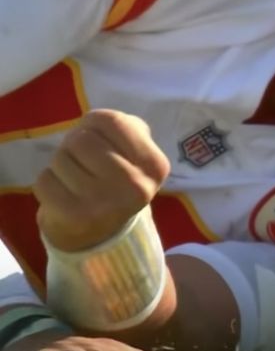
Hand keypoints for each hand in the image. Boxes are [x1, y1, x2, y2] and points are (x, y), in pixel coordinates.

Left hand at [33, 109, 170, 250]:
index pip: (112, 121)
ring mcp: (105, 203)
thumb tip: (96, 122)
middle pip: (82, 139)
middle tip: (85, 162)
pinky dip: (49, 182)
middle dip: (76, 145)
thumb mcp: (137, 150)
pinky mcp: (75, 217)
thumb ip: (126, 126)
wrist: (103, 229)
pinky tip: (65, 193)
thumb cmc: (118, 176)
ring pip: (60, 158)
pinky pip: (44, 180)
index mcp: (155, 165)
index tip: (101, 140)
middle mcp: (136, 185)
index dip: (96, 124)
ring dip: (62, 164)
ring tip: (76, 178)